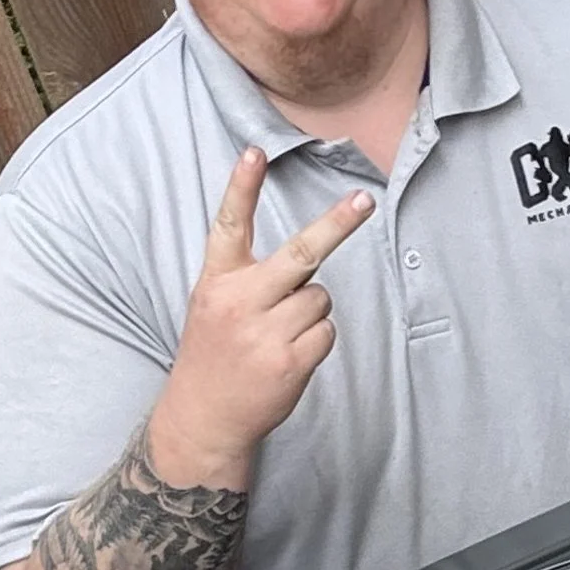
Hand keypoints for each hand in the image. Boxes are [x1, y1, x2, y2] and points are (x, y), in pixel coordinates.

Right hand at [150, 148, 375, 478]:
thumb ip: (248, 278)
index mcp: (217, 281)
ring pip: (320, 298)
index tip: (255, 152)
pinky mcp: (289, 362)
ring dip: (310, 312)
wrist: (204, 418)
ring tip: (279, 334)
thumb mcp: (213, 305)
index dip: (241, 187)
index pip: (229, 225)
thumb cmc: (215, 353)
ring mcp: (265, 334)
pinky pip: (326, 332)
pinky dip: (315, 340)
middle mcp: (240, 302)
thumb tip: (308, 260)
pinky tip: (289, 356)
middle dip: (336, 225)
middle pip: (300, 254)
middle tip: (365, 200)